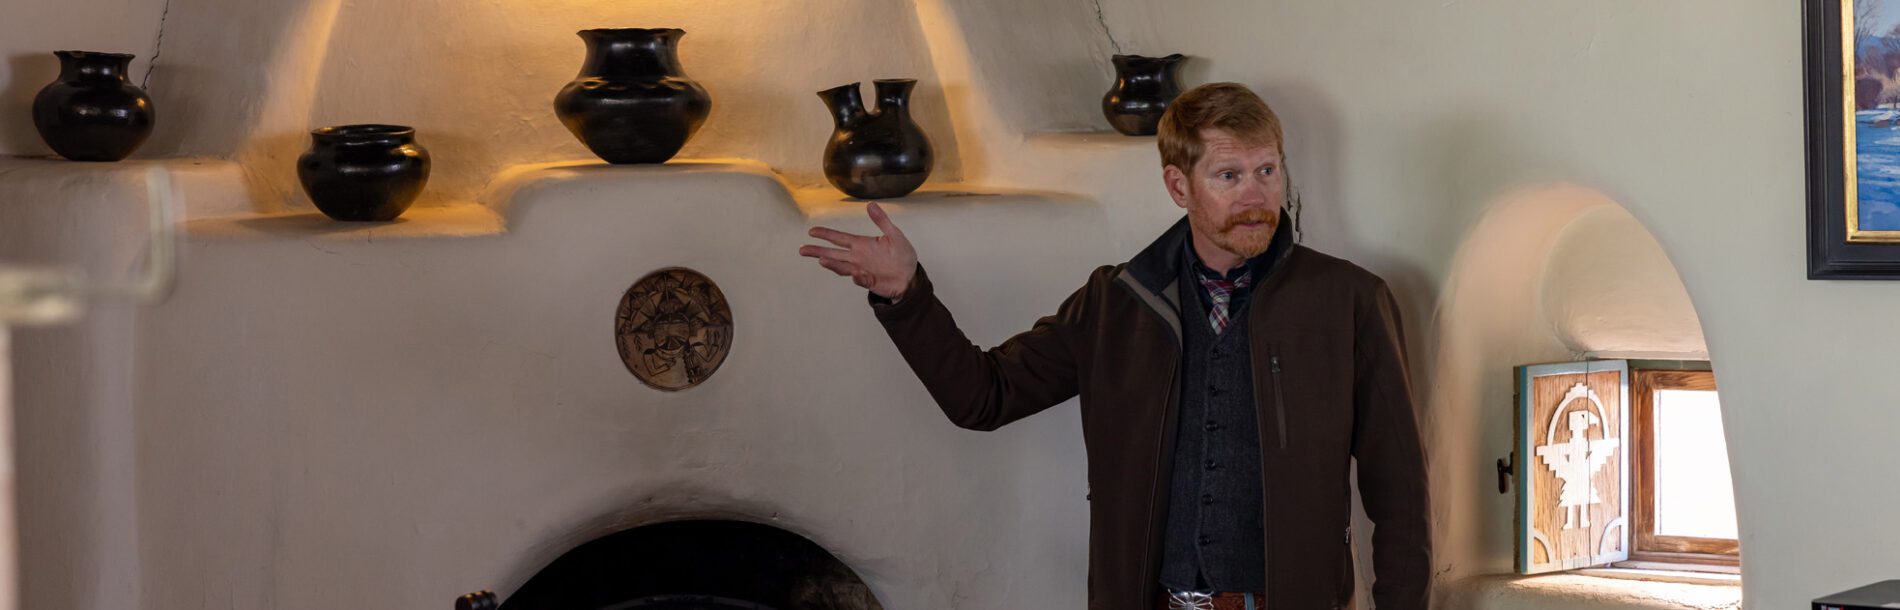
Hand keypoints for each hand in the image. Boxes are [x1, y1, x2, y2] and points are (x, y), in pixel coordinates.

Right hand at [798, 202, 917, 299]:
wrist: (911, 276)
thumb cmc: (902, 255)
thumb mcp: (894, 234)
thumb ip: (882, 221)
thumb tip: (871, 204)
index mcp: (862, 244)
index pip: (839, 238)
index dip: (826, 234)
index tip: (812, 231)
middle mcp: (858, 257)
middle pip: (833, 253)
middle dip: (818, 251)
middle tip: (803, 249)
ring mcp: (862, 270)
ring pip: (842, 267)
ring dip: (832, 264)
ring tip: (821, 260)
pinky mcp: (869, 281)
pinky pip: (861, 280)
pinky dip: (858, 277)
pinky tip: (855, 274)